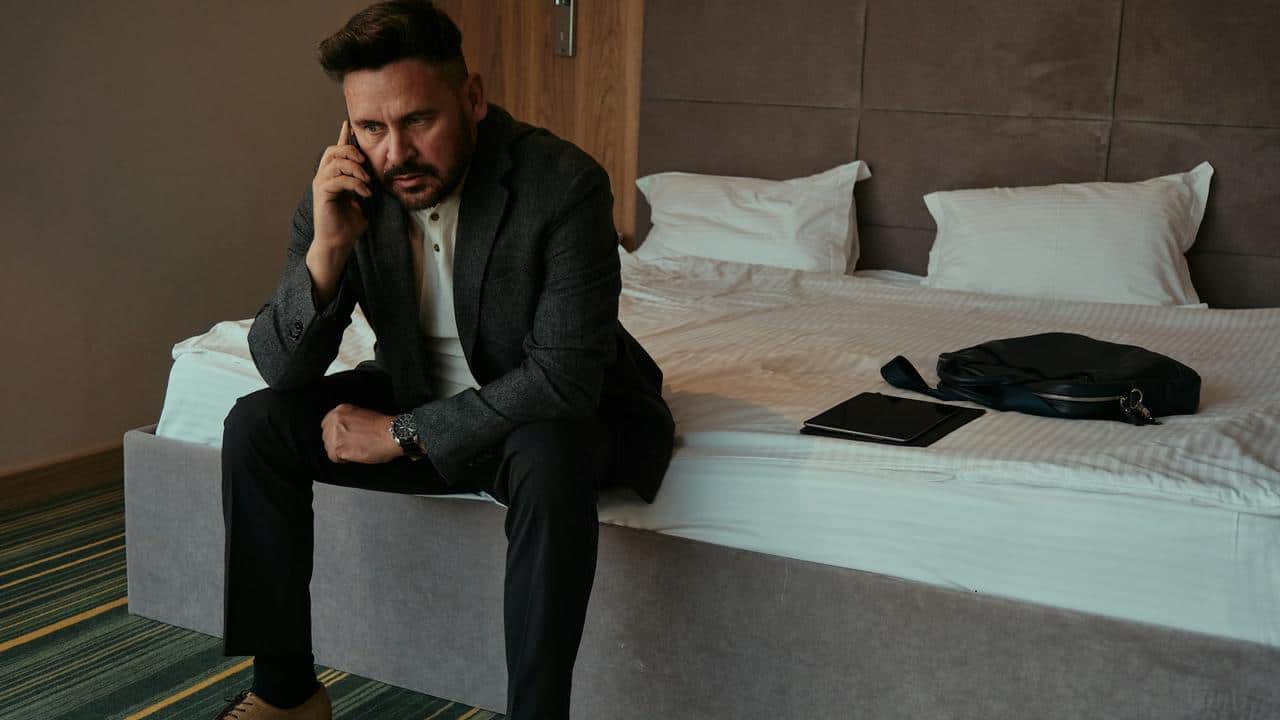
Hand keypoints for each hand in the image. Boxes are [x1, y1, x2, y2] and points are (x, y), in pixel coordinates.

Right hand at [312, 120, 371, 250]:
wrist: (338, 243)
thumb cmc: (350, 224)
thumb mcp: (363, 199)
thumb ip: (366, 184)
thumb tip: (378, 175)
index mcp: (334, 176)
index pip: (337, 150)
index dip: (343, 136)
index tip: (348, 122)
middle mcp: (324, 177)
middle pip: (334, 150)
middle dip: (351, 151)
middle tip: (365, 162)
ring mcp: (321, 184)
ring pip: (335, 162)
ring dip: (355, 168)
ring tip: (367, 181)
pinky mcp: (322, 194)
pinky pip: (338, 179)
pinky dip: (354, 184)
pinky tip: (364, 193)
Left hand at [320, 404, 402, 463]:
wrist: (392, 434)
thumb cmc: (383, 426)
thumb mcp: (361, 414)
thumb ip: (347, 420)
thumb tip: (342, 431)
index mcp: (341, 411)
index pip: (326, 424)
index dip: (335, 433)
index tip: (342, 438)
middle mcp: (336, 420)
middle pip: (326, 437)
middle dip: (336, 443)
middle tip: (350, 446)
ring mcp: (336, 434)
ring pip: (329, 448)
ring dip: (340, 452)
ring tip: (354, 450)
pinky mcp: (339, 448)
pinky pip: (333, 457)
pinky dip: (342, 459)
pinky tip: (353, 455)